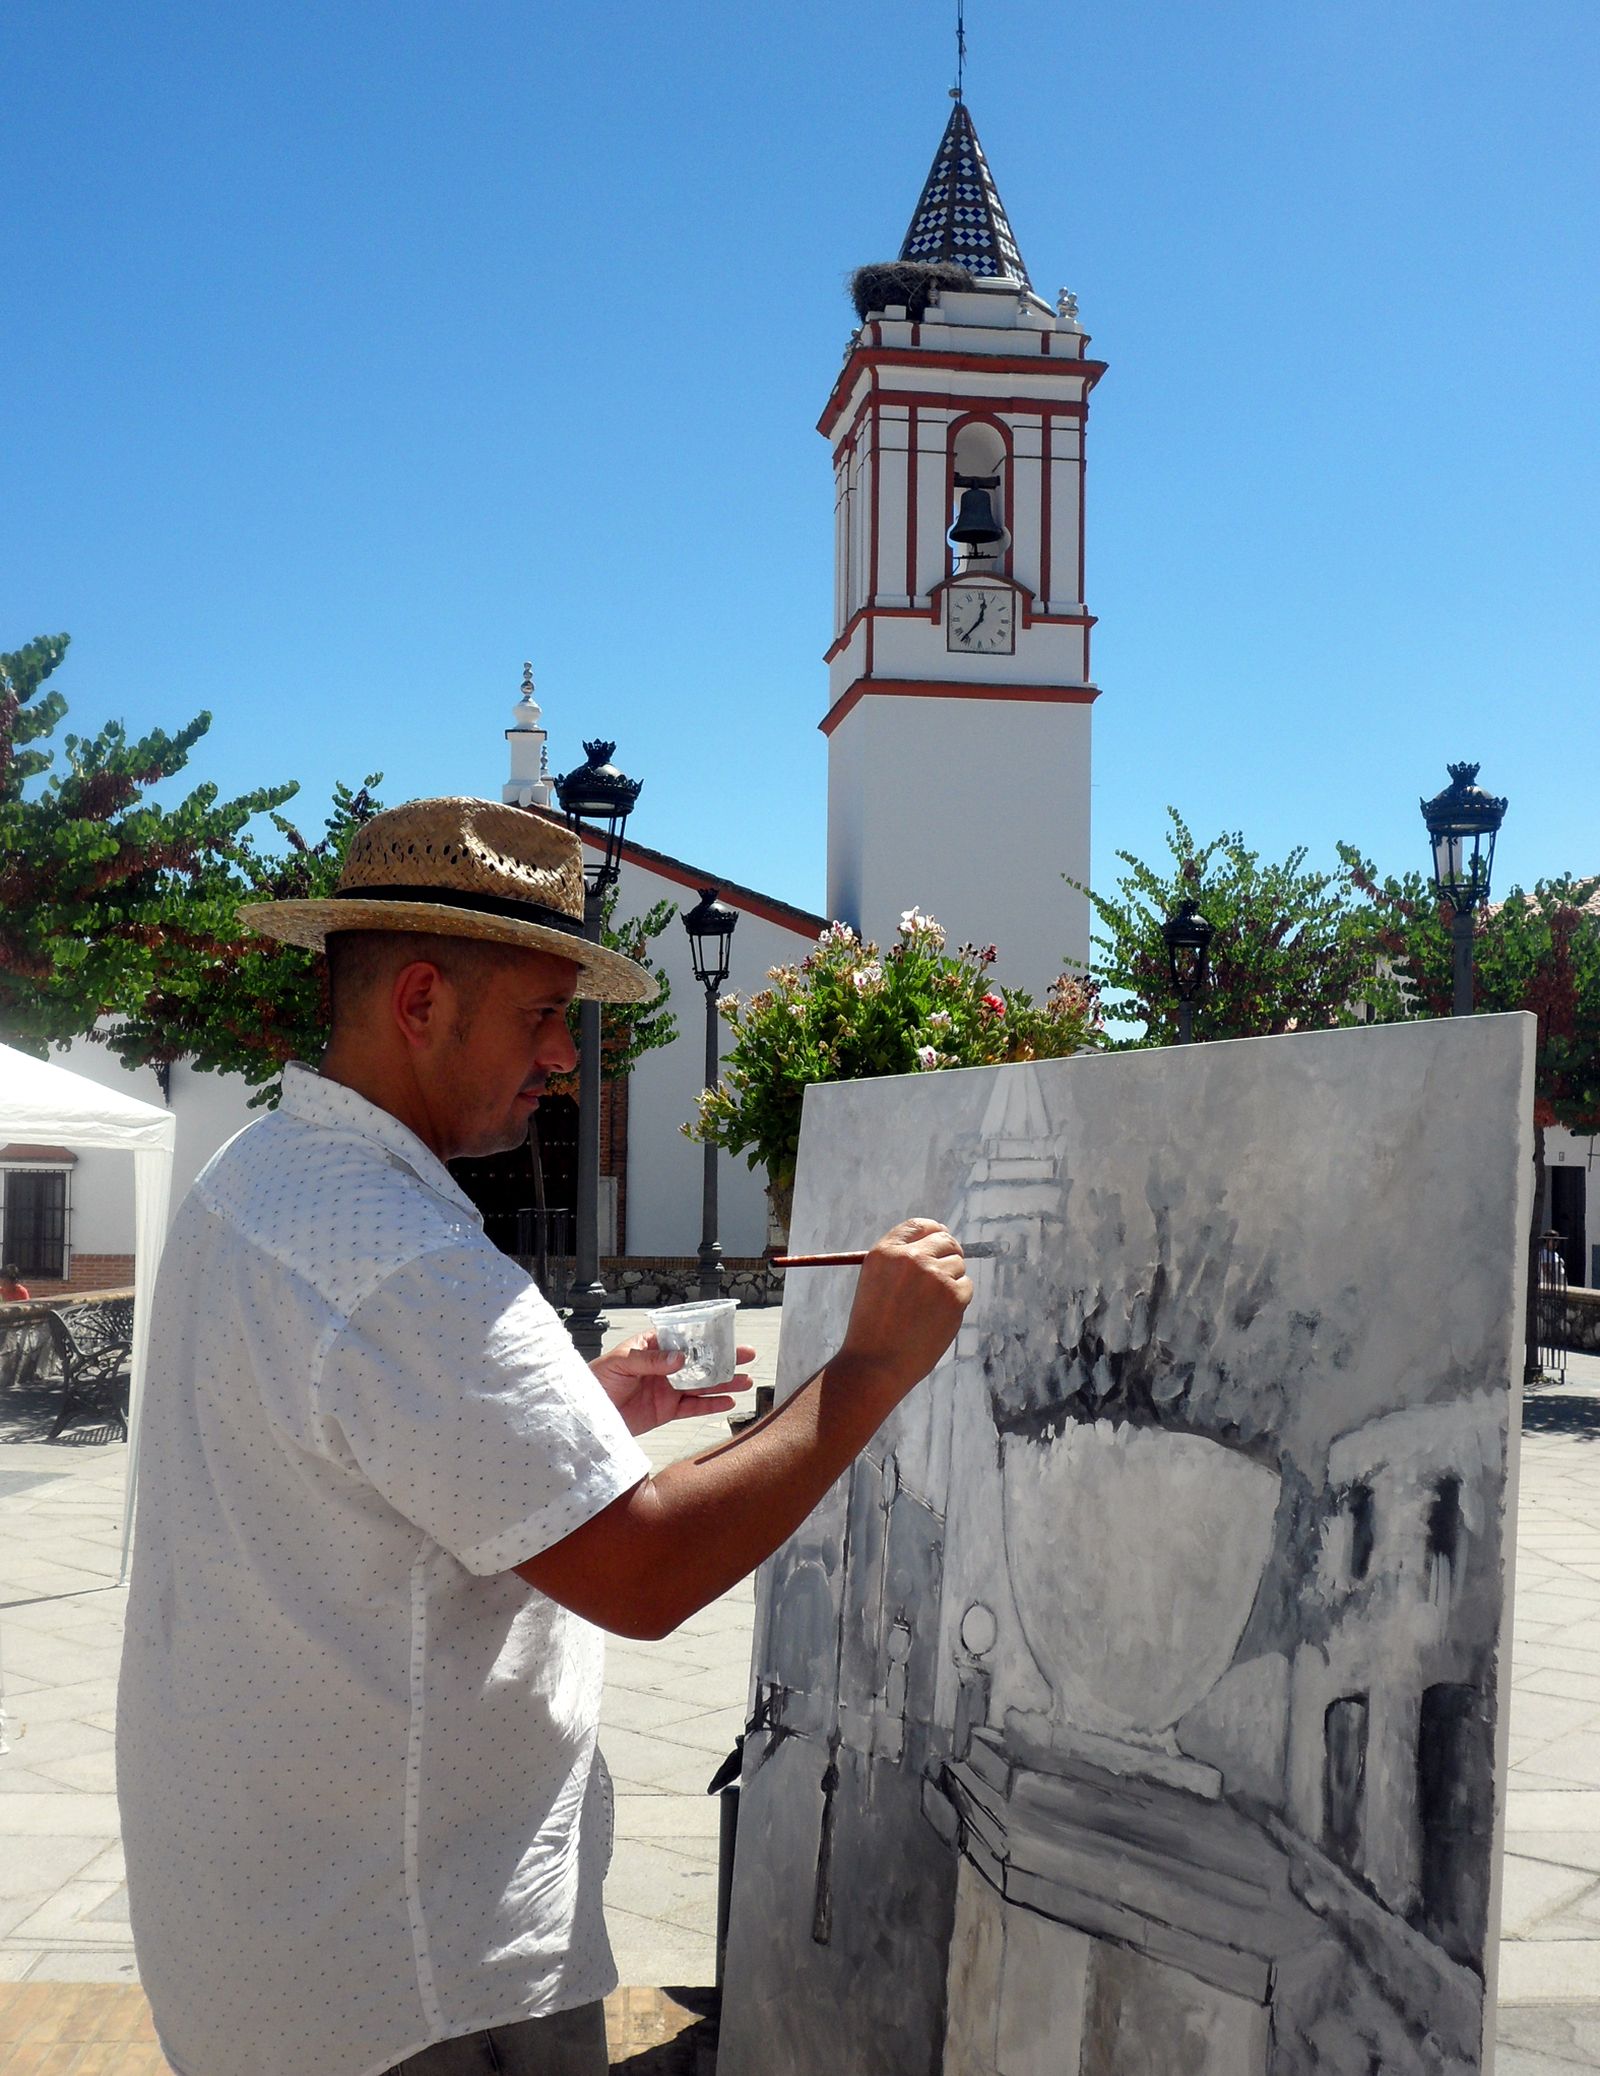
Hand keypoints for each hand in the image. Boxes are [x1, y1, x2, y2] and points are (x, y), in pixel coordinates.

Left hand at [591, 1330, 755, 1434]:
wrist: (587, 1416)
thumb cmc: (596, 1380)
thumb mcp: (621, 1362)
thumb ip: (650, 1360)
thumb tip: (679, 1358)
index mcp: (652, 1347)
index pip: (684, 1339)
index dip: (705, 1338)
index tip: (726, 1336)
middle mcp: (663, 1367)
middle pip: (699, 1362)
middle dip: (723, 1360)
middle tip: (746, 1356)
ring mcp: (666, 1390)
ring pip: (701, 1385)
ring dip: (723, 1383)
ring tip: (745, 1380)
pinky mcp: (666, 1411)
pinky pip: (692, 1408)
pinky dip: (710, 1406)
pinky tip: (728, 1402)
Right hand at [837, 1218, 971, 1397]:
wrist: (876, 1365)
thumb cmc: (874, 1328)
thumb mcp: (875, 1282)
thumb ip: (901, 1260)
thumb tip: (939, 1241)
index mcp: (885, 1252)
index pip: (918, 1226)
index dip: (934, 1231)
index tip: (942, 1238)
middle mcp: (910, 1258)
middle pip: (945, 1240)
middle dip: (950, 1253)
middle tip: (947, 1273)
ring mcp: (934, 1276)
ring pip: (958, 1265)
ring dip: (951, 1282)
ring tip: (928, 1309)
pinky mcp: (953, 1296)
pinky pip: (966, 1286)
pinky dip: (957, 1301)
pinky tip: (936, 1319)